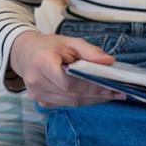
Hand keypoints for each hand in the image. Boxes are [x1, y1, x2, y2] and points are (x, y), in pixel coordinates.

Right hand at [9, 31, 123, 106]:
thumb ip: (89, 51)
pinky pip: (66, 104)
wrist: (25, 53)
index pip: (68, 81)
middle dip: (97, 93)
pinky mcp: (41, 101)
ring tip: (113, 95)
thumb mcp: (70, 41)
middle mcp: (36, 81)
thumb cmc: (50, 46)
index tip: (111, 85)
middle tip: (119, 92)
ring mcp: (37, 94)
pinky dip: (83, 100)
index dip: (90, 85)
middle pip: (72, 93)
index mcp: (42, 63)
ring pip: (71, 101)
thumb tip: (109, 62)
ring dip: (93, 99)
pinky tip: (97, 97)